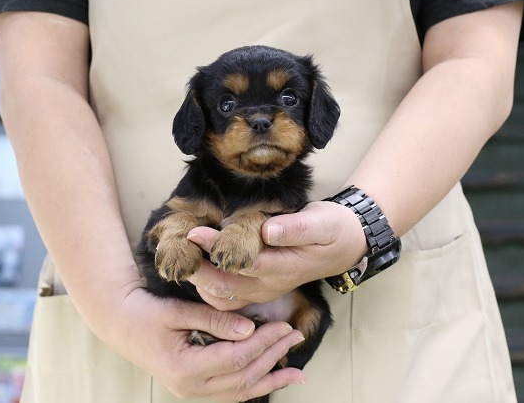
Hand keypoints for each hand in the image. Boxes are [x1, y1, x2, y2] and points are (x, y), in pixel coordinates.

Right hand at [106, 287, 304, 401]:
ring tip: (297, 371)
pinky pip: (232, 392)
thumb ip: (214, 320)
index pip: (235, 358)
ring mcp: (193, 392)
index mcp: (185, 368)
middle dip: (273, 356)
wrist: (121, 325)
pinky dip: (255, 385)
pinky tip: (274, 379)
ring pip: (241, 392)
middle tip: (295, 335)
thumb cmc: (146, 314)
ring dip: (271, 379)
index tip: (283, 325)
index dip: (263, 343)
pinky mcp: (197, 388)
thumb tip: (249, 328)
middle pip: (243, 376)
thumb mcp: (178, 312)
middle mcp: (191, 387)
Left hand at [188, 201, 366, 310]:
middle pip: (225, 286)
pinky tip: (197, 270)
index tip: (194, 232)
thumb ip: (296, 228)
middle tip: (179, 248)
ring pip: (222, 298)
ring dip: (200, 282)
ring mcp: (263, 291)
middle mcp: (270, 285)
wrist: (344, 246)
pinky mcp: (258, 291)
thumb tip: (267, 230)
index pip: (243, 261)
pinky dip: (208, 289)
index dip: (216, 248)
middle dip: (198, 270)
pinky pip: (227, 299)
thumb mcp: (322, 223)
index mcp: (284, 268)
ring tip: (183, 259)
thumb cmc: (331, 230)